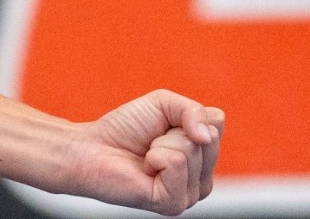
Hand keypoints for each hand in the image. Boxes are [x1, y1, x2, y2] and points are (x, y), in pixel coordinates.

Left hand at [61, 90, 223, 214]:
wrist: (92, 149)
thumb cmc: (127, 128)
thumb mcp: (165, 104)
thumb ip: (194, 111)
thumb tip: (207, 136)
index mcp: (204, 156)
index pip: (217, 122)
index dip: (187, 114)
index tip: (164, 125)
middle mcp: (202, 179)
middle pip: (208, 137)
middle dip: (174, 130)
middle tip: (152, 142)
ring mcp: (189, 195)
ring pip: (192, 150)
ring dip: (161, 144)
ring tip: (146, 157)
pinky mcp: (172, 204)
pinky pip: (176, 164)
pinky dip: (156, 157)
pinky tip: (145, 168)